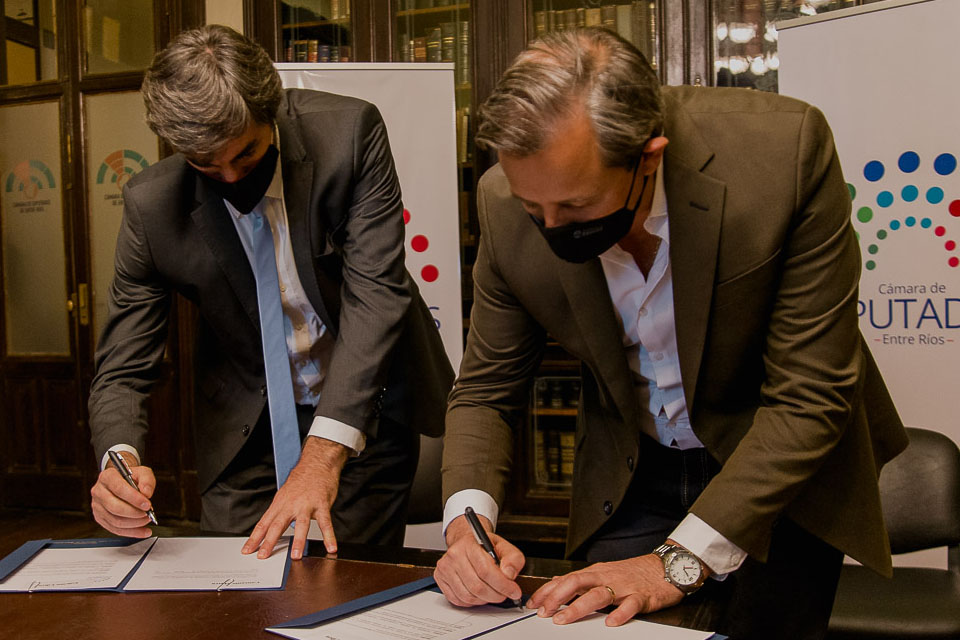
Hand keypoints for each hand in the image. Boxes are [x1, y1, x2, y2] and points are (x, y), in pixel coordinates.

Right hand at [90, 452, 155, 537]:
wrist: (121, 481)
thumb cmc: (131, 477)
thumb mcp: (142, 472)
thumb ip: (146, 480)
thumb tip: (147, 494)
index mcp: (107, 477)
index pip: (119, 489)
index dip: (134, 499)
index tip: (147, 504)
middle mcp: (99, 492)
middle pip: (115, 507)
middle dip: (135, 513)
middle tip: (148, 514)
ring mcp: (97, 506)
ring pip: (115, 521)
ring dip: (134, 524)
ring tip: (147, 519)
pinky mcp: (100, 518)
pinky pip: (115, 529)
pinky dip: (131, 532)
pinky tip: (143, 531)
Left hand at [241, 436, 348, 559]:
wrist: (317, 464)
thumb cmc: (301, 481)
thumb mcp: (285, 495)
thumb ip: (279, 513)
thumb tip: (271, 530)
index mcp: (280, 504)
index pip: (264, 523)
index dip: (254, 538)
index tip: (247, 551)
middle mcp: (291, 505)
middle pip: (277, 525)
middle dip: (269, 542)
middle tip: (263, 556)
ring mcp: (307, 505)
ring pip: (301, 524)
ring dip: (298, 541)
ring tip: (295, 556)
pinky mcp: (322, 504)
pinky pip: (326, 523)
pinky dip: (329, 536)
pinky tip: (331, 547)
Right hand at [434, 514, 524, 606]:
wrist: (467, 542)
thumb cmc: (484, 546)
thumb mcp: (504, 547)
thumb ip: (513, 559)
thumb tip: (509, 574)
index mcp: (469, 544)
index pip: (486, 570)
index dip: (502, 585)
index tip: (514, 591)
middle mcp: (454, 555)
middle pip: (477, 586)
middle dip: (496, 595)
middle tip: (505, 594)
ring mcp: (445, 568)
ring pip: (468, 596)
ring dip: (485, 600)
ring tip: (493, 593)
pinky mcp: (440, 579)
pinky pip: (458, 600)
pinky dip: (472, 602)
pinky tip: (480, 594)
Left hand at [528, 554, 686, 625]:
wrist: (667, 567)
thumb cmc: (635, 572)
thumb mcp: (605, 572)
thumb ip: (582, 579)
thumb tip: (558, 582)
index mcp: (596, 572)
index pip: (567, 579)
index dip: (549, 591)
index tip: (533, 603)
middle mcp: (607, 577)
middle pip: (578, 583)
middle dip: (558, 597)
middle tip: (544, 612)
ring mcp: (624, 586)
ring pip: (598, 594)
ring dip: (579, 607)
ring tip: (564, 619)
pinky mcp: (642, 596)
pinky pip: (630, 605)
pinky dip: (620, 614)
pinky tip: (611, 623)